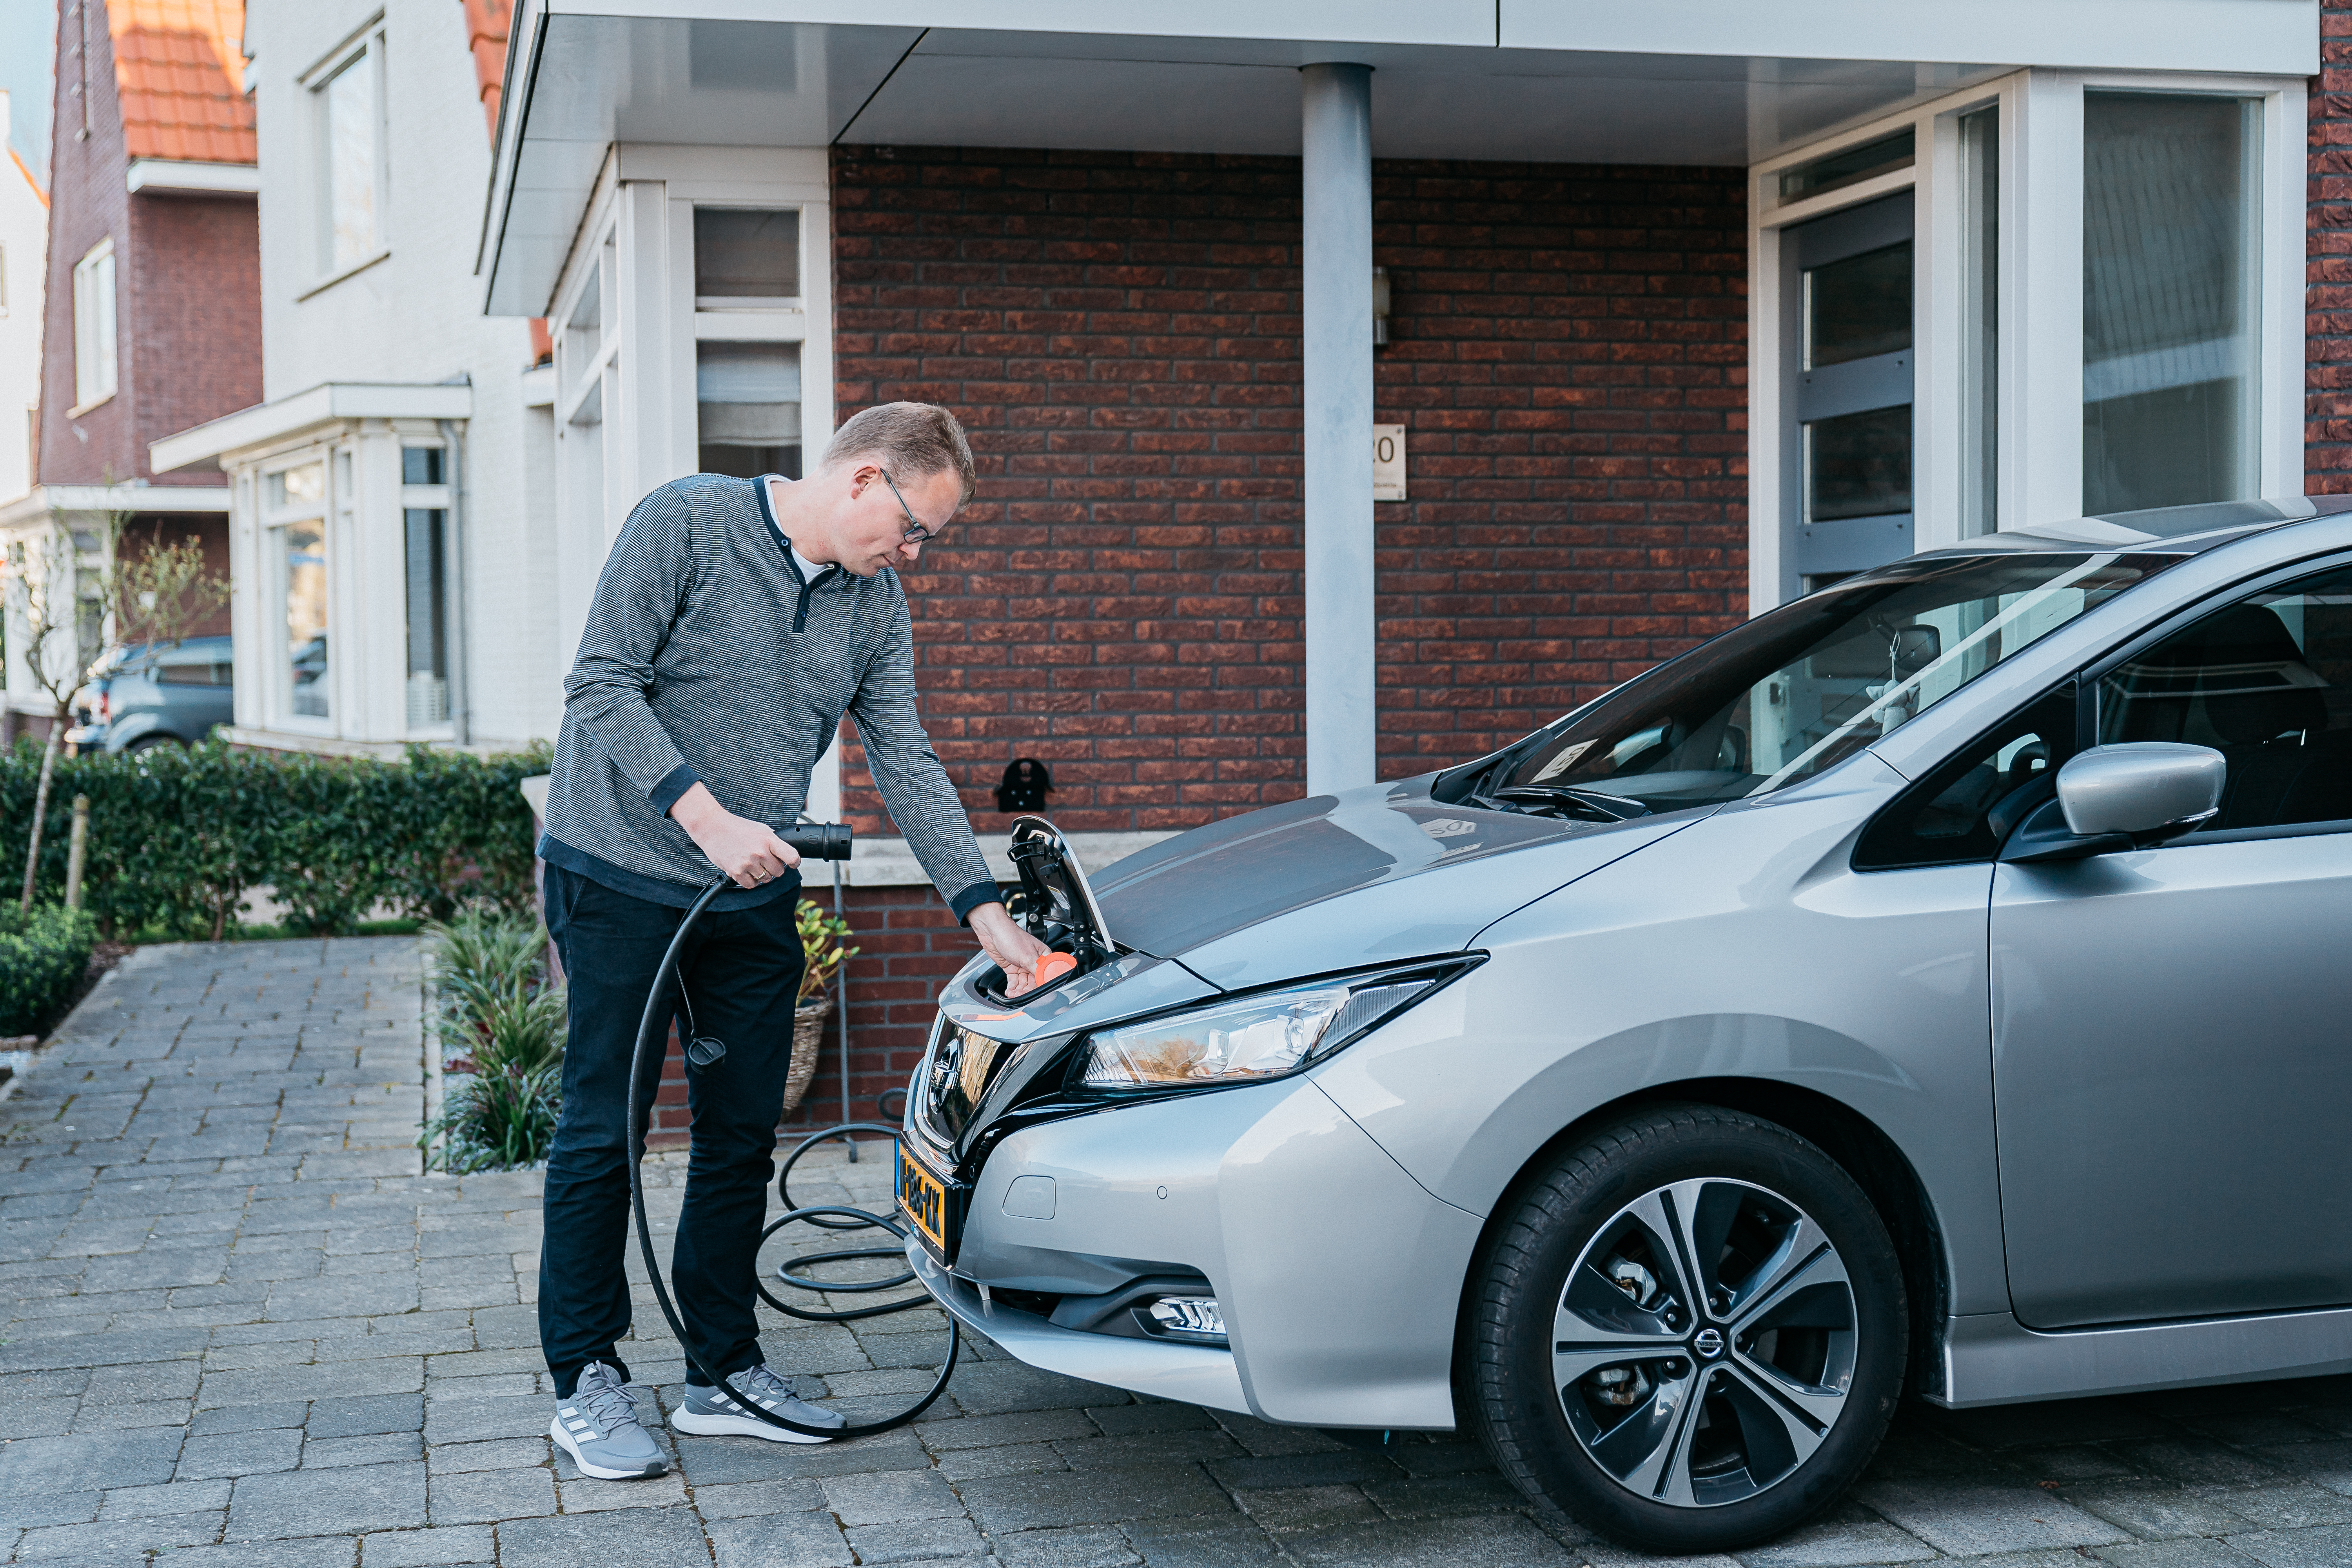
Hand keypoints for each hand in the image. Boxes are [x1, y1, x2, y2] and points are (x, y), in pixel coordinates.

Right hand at [670, 781, 801, 888]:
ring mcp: (748, 863)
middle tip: (765, 863)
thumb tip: (784, 853)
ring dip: (761, 875)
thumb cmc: (736, 827)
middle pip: (779, 872)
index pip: (792, 857)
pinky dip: (750, 881)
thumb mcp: (760, 828)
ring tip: (752, 865)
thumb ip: (773, 841)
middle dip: (774, 869)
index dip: (795, 863)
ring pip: (765, 879)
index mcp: (769, 840)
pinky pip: (751, 885)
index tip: (792, 864)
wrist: (712, 827)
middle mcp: (760, 852)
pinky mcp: (736, 872)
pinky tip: (746, 871)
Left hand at [968, 903, 1049, 996]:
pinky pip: (1014, 981)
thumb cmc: (1010, 936)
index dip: (1040, 986)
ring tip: (1013, 994)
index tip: (1034, 994)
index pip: (1045, 975)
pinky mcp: (1012, 967)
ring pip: (1024, 983)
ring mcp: (1023, 964)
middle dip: (1026, 990)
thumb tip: (1046, 981)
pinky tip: (1010, 991)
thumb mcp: (1027, 956)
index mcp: (1043, 956)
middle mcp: (1034, 961)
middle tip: (1019, 994)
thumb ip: (1038, 970)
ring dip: (1018, 990)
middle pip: (1034, 982)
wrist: (992, 931)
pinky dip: (1012, 987)